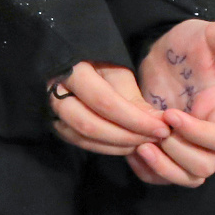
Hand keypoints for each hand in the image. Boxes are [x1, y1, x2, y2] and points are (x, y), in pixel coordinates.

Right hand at [46, 58, 168, 158]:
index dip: (135, 119)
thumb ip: (134, 100)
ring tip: (144, 143)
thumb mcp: (118, 73)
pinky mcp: (56, 125)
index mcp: (72, 71)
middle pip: (89, 125)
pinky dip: (106, 148)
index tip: (162, 128)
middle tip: (154, 139)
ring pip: (83, 138)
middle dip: (126, 137)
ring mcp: (52, 112)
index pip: (104, 101)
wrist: (71, 67)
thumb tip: (159, 123)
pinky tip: (127, 146)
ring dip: (117, 146)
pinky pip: (80, 143)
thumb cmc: (98, 65)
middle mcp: (54, 94)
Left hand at [125, 20, 214, 187]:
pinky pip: (162, 177)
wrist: (162, 53)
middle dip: (178, 153)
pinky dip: (148, 171)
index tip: (170, 113)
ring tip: (140, 147)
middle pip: (205, 166)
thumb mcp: (212, 36)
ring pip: (187, 177)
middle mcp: (209, 135)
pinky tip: (132, 150)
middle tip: (155, 130)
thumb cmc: (191, 44)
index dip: (199, 134)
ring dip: (163, 168)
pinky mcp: (166, 150)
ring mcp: (188, 145)